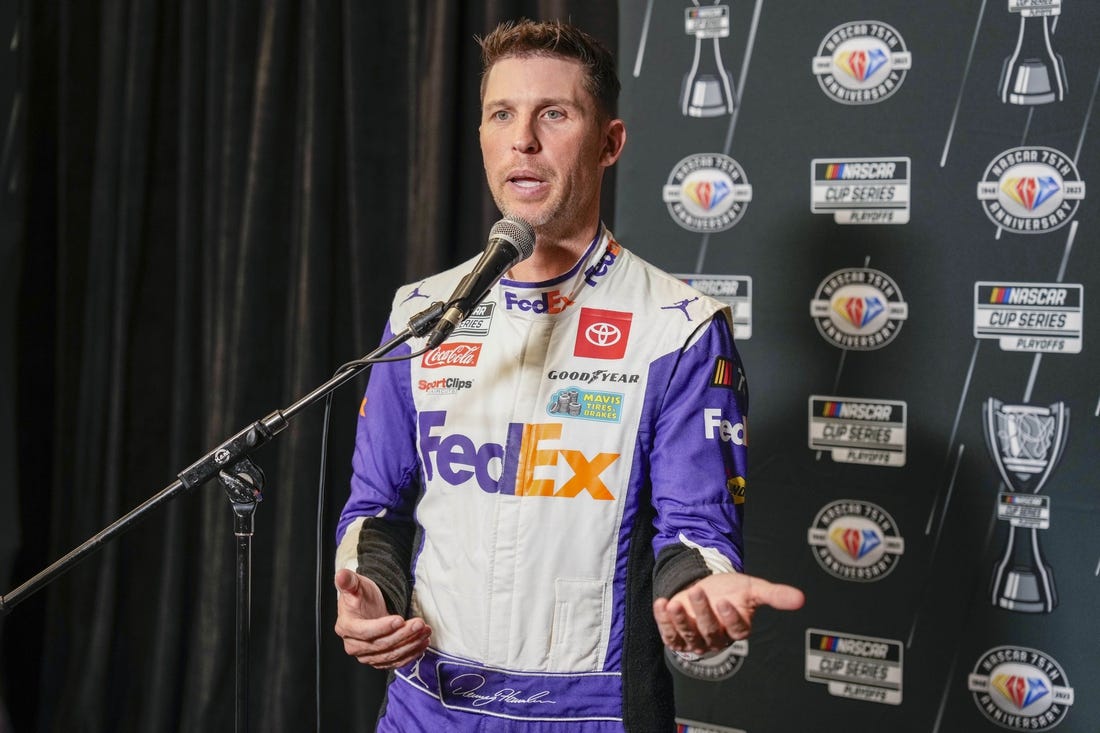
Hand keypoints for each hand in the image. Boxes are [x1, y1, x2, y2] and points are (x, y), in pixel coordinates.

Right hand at [333, 568, 430, 669]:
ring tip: (424, 631)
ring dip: (410, 644)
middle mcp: (354, 645)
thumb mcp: (355, 584)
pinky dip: (411, 654)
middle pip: (381, 645)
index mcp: (346, 627)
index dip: (383, 627)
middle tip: (419, 624)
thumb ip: (348, 581)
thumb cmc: (362, 596)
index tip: (400, 619)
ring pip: (390, 655)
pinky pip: (396, 662)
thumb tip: (340, 575)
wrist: (368, 607)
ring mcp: (367, 655)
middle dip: (403, 634)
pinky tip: (421, 643)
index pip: (365, 632)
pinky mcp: (379, 660)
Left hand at [653, 573, 803, 655]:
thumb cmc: (730, 591)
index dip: (731, 618)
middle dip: (702, 611)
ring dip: (680, 620)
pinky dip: (663, 621)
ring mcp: (695, 640)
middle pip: (710, 631)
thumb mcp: (752, 589)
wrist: (705, 588)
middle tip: (698, 590)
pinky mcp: (677, 637)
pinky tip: (661, 604)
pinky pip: (669, 634)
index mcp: (737, 629)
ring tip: (674, 602)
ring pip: (689, 635)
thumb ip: (774, 595)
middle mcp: (716, 638)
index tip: (725, 602)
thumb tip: (801, 598)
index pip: (737, 630)